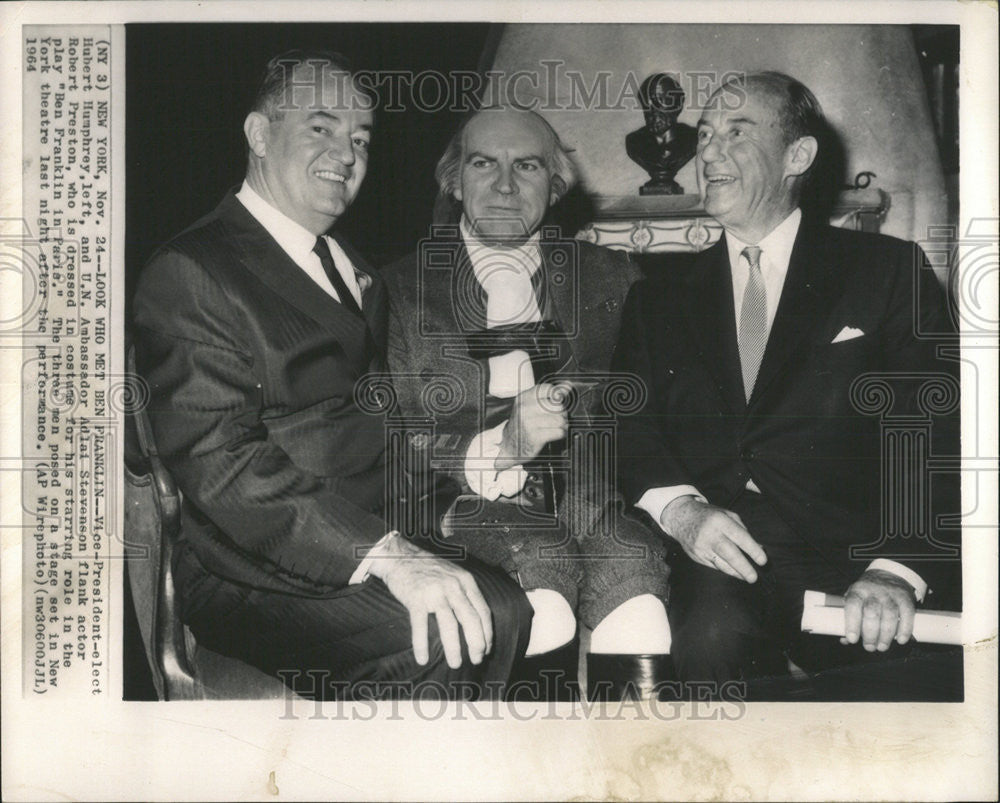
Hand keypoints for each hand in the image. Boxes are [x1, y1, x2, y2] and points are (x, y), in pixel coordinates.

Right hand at [368, 536, 492, 668]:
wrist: (400, 556)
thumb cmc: (428, 568)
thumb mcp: (454, 574)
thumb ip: (465, 593)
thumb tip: (477, 621)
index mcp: (465, 581)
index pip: (482, 611)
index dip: (487, 632)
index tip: (487, 648)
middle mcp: (453, 586)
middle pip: (470, 619)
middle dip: (476, 643)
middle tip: (477, 659)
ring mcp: (434, 592)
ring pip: (449, 625)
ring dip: (454, 648)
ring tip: (456, 664)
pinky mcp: (415, 598)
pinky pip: (420, 626)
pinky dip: (421, 645)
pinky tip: (423, 659)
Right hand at [495, 382, 568, 469]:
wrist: (509, 444)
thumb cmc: (522, 423)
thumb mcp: (530, 406)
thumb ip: (549, 395)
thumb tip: (567, 385)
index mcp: (524, 398)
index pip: (548, 389)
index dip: (557, 396)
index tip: (557, 402)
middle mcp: (525, 409)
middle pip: (557, 406)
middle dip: (562, 413)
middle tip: (558, 418)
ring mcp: (529, 423)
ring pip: (559, 419)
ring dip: (562, 424)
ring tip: (557, 426)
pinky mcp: (535, 437)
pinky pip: (558, 432)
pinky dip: (561, 434)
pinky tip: (556, 434)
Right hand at [661, 496, 766, 582]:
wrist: (681, 518)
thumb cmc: (710, 516)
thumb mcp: (727, 515)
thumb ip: (743, 531)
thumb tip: (759, 548)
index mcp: (720, 521)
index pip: (739, 537)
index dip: (752, 550)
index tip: (763, 560)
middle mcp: (710, 534)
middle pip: (729, 553)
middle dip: (743, 567)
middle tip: (754, 577)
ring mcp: (701, 546)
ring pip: (721, 563)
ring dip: (736, 572)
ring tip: (747, 577)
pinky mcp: (696, 556)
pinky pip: (714, 566)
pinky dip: (726, 569)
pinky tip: (734, 572)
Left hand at [841, 569, 916, 651]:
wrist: (890, 575)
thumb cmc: (868, 593)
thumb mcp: (856, 598)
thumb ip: (850, 618)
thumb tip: (845, 640)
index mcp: (858, 591)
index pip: (852, 606)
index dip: (852, 623)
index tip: (852, 639)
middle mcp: (874, 592)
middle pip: (872, 613)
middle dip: (870, 634)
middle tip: (869, 647)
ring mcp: (891, 595)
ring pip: (889, 616)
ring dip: (886, 635)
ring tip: (882, 646)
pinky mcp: (906, 599)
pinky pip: (907, 615)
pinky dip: (905, 629)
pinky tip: (901, 640)